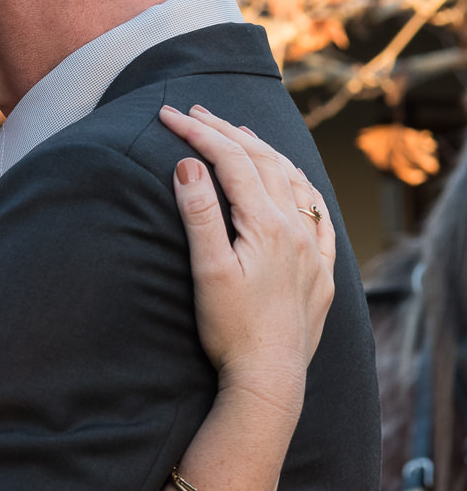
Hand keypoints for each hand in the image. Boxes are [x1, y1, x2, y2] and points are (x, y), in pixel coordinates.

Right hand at [159, 104, 335, 417]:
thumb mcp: (208, 270)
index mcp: (267, 224)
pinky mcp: (322, 272)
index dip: (198, 133)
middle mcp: (297, 229)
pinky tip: (295, 185)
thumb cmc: (231, 330)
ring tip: (241, 135)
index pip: (231, 161)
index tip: (168, 114)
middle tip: (195, 112)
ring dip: (265, 153)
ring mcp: (313, 250)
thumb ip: (200, 215)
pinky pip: (319, 216)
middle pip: (263, 162)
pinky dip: (302, 188)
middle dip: (226, 133)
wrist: (270, 378)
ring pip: (295, 182)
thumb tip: (187, 166)